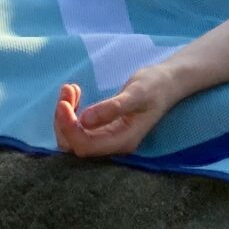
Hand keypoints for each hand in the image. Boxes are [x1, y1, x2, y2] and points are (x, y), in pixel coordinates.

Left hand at [55, 67, 180, 157]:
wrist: (165, 83)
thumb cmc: (154, 86)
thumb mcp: (136, 93)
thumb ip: (113, 108)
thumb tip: (85, 120)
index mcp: (122, 141)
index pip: (85, 146)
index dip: (69, 128)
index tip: (63, 103)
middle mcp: (112, 145)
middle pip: (74, 145)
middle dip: (63, 120)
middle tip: (67, 91)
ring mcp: (106, 138)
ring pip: (73, 136)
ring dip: (65, 114)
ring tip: (70, 88)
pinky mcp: (101, 129)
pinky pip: (78, 127)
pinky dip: (71, 111)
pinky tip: (75, 92)